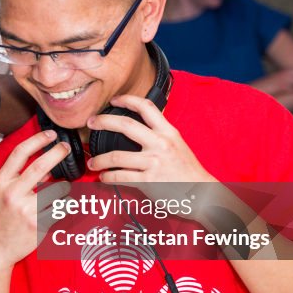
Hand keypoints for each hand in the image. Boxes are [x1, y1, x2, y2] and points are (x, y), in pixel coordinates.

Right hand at [0, 130, 71, 269]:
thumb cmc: (1, 216)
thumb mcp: (3, 191)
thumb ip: (21, 176)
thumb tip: (48, 165)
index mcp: (2, 182)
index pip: (20, 153)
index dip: (37, 140)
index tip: (51, 134)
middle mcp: (13, 194)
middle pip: (40, 166)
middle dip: (57, 153)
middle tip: (66, 148)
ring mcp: (26, 211)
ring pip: (58, 190)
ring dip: (64, 189)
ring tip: (59, 194)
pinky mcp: (39, 225)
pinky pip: (63, 209)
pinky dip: (66, 206)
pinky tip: (61, 209)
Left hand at [86, 95, 214, 185]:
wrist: (202, 193)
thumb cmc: (188, 170)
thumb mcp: (177, 145)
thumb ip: (159, 135)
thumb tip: (136, 129)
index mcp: (168, 132)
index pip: (146, 107)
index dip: (128, 100)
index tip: (114, 100)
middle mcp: (160, 144)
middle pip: (125, 125)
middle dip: (103, 121)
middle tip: (91, 122)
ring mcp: (154, 162)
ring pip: (116, 156)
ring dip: (100, 159)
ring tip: (93, 162)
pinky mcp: (148, 181)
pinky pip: (120, 177)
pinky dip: (108, 177)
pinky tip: (104, 177)